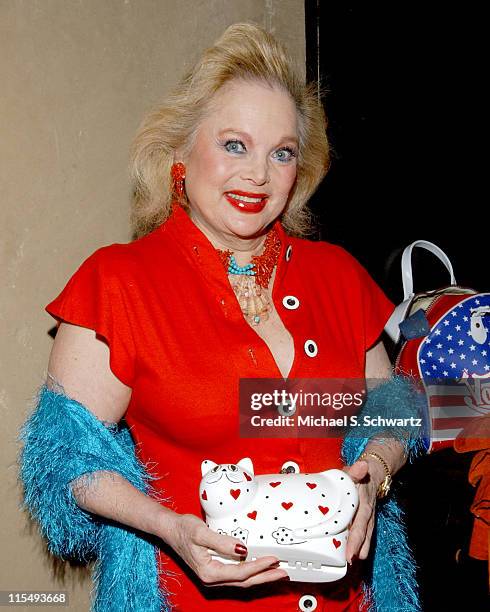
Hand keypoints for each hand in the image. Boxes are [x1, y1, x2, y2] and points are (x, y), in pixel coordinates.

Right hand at [159, 512, 288, 586]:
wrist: (171, 529)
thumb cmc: (183, 530)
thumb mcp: (201, 533)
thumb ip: (222, 541)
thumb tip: (242, 549)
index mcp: (210, 572)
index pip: (240, 572)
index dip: (259, 567)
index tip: (273, 559)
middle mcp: (213, 577)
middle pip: (245, 581)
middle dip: (265, 577)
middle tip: (283, 572)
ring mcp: (215, 574)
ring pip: (242, 580)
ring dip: (260, 576)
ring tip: (276, 571)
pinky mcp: (216, 568)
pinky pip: (238, 574)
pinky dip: (251, 571)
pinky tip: (259, 566)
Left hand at [343, 458, 384, 562]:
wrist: (374, 473)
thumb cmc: (359, 475)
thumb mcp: (355, 471)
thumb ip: (356, 470)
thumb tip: (363, 465)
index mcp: (364, 504)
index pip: (360, 525)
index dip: (356, 540)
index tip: (351, 553)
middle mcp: (368, 514)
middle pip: (364, 535)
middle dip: (357, 548)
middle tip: (349, 561)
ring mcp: (368, 518)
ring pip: (366, 537)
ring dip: (359, 549)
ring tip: (351, 561)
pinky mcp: (366, 519)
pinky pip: (364, 533)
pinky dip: (360, 543)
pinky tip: (352, 552)